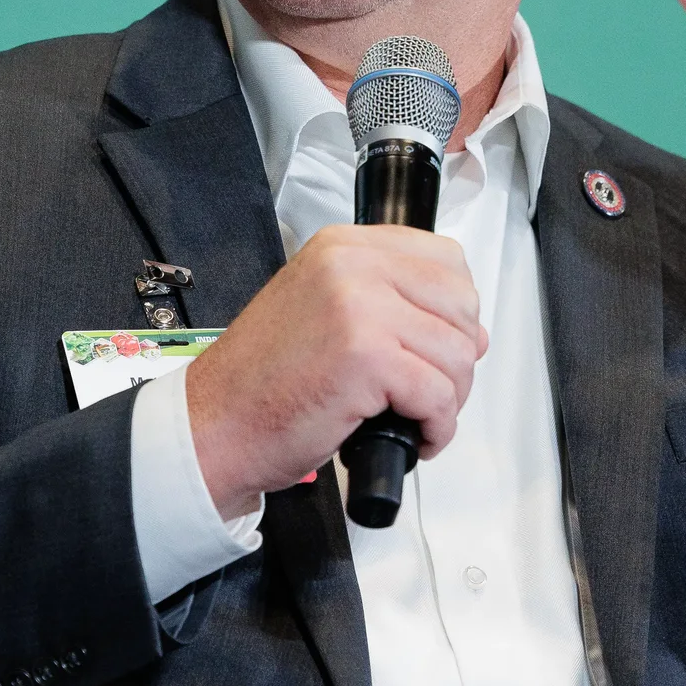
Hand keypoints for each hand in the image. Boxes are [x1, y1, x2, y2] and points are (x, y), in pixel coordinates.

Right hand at [183, 225, 487, 519]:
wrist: (213, 426)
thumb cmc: (263, 382)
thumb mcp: (327, 315)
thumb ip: (392, 306)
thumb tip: (472, 333)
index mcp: (344, 247)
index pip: (446, 260)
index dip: (454, 311)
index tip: (436, 344)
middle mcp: (353, 265)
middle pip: (461, 305)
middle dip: (457, 358)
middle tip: (429, 392)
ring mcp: (360, 306)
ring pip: (457, 352)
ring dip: (449, 399)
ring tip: (416, 417)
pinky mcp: (366, 357)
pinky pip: (439, 394)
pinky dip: (437, 427)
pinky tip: (415, 438)